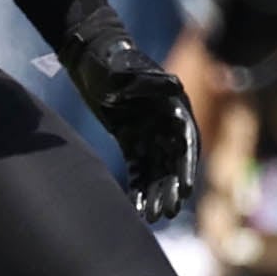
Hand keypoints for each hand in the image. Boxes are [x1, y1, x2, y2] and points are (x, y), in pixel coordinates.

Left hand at [63, 17, 199, 222]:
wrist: (90, 57)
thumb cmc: (110, 60)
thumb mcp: (125, 70)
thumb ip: (146, 81)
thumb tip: (173, 86)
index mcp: (174, 106)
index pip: (185, 142)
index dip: (186, 167)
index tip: (185, 189)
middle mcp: (166, 123)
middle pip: (173, 161)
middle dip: (170, 188)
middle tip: (166, 213)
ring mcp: (150, 131)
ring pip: (157, 169)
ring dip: (155, 193)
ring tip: (151, 218)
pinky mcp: (132, 138)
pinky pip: (138, 167)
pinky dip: (138, 186)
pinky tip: (135, 207)